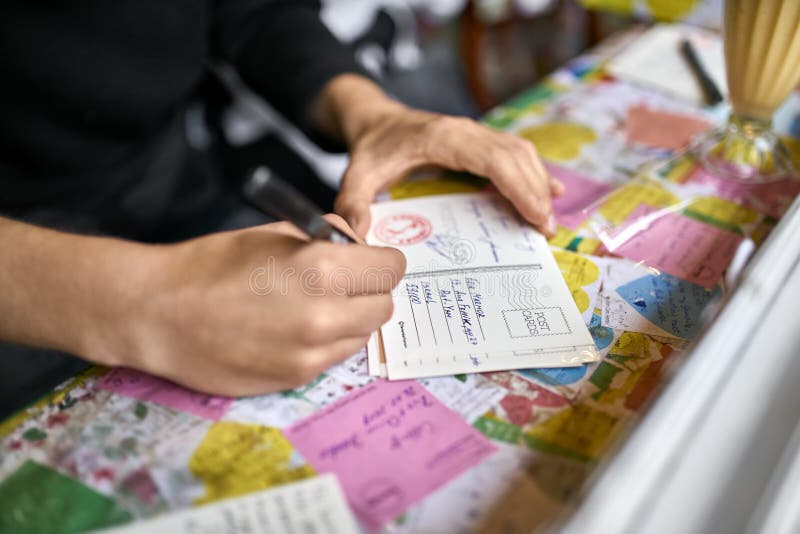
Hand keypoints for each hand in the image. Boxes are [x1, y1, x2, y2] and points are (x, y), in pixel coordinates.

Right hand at [105, 216, 404, 395]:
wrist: (159, 315)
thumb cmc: (212, 265)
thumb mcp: (276, 233)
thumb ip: (328, 237)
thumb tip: (360, 244)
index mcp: (321, 269)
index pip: (392, 268)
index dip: (380, 260)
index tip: (367, 260)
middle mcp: (325, 316)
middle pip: (385, 305)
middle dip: (370, 290)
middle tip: (343, 283)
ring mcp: (312, 354)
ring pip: (364, 334)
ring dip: (352, 318)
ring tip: (313, 306)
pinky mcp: (297, 378)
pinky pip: (336, 356)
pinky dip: (328, 341)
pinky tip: (294, 329)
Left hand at [312, 75, 562, 238]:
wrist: (376, 121)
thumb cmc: (372, 148)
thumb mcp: (357, 176)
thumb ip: (354, 204)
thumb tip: (357, 237)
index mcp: (443, 138)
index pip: (494, 159)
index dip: (519, 186)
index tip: (536, 216)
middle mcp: (466, 131)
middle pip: (515, 157)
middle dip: (535, 192)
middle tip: (546, 231)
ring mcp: (476, 134)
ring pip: (520, 153)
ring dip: (538, 183)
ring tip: (547, 221)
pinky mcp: (480, 142)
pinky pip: (515, 154)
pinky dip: (534, 173)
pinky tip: (551, 193)